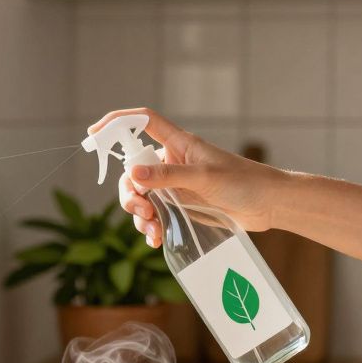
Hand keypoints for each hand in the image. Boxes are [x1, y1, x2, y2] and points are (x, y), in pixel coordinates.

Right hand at [87, 108, 289, 246]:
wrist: (268, 205)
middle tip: (143, 210)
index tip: (93, 133)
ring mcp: (175, 185)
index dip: (116, 123)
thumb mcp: (204, 178)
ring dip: (139, 215)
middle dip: (130, 192)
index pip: (141, 123)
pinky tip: (155, 239)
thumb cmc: (243, 181)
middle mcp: (172, 162)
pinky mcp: (181, 207)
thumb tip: (133, 174)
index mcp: (178, 144)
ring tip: (152, 230)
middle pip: (133, 170)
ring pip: (141, 196)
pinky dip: (150, 227)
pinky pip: (154, 215)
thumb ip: (168, 177)